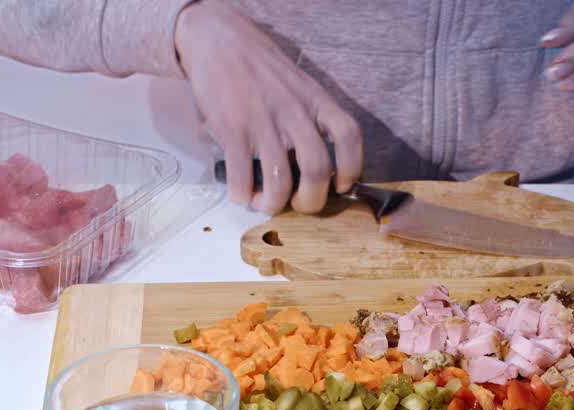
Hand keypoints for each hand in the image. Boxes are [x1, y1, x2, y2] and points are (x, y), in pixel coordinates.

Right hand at [175, 0, 362, 213]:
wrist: (220, 41)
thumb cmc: (263, 69)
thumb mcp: (300, 86)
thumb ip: (313, 119)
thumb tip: (321, 167)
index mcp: (316, 101)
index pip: (349, 136)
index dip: (352, 169)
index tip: (342, 186)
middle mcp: (294, 113)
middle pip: (318, 169)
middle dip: (311, 201)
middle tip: (298, 203)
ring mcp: (263, 122)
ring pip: (280, 181)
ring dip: (274, 204)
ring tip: (265, 202)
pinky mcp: (233, 129)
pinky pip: (242, 177)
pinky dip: (242, 195)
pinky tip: (241, 192)